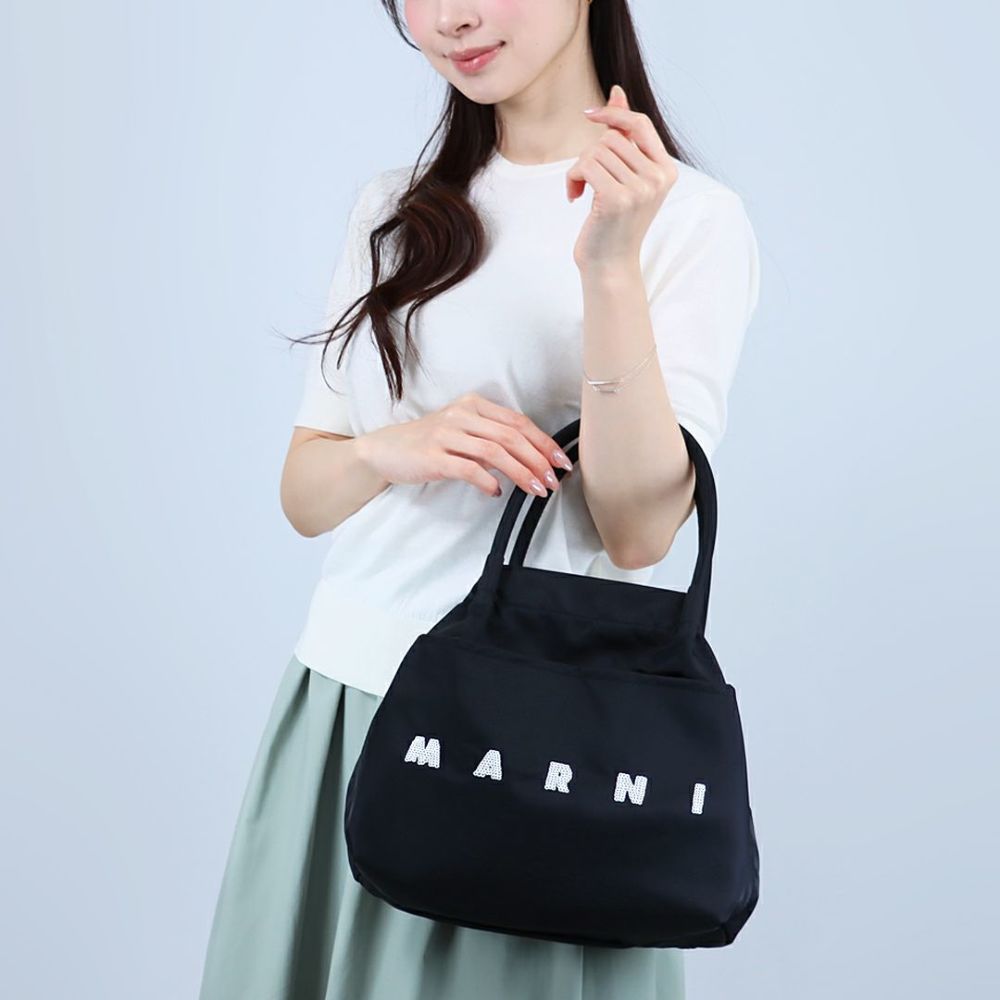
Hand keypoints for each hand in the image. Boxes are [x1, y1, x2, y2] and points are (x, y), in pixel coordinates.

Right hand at [355, 393, 574, 498]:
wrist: (384, 449)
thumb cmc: (428, 444)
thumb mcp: (462, 433)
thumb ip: (491, 441)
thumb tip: (528, 460)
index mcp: (474, 405)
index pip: (518, 422)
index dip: (543, 442)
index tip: (561, 461)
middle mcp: (462, 415)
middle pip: (511, 437)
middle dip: (538, 460)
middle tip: (554, 480)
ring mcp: (447, 434)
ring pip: (495, 452)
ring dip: (521, 473)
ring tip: (537, 490)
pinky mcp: (434, 456)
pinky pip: (469, 469)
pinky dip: (487, 481)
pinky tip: (497, 493)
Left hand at [566, 84, 678, 272]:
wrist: (609, 265)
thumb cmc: (613, 222)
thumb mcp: (624, 176)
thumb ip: (624, 138)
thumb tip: (616, 93)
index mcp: (666, 171)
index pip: (640, 123)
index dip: (613, 115)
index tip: (589, 115)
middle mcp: (657, 179)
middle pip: (612, 138)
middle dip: (591, 155)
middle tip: (587, 180)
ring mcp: (639, 190)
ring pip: (595, 151)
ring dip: (579, 169)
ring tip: (582, 191)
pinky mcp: (616, 199)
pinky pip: (584, 166)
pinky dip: (572, 179)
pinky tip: (574, 198)